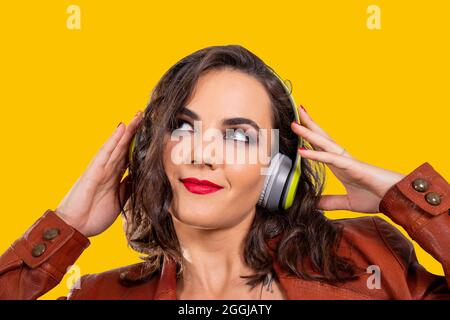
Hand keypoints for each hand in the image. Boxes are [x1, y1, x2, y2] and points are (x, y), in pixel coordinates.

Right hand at [55, 111, 142, 236]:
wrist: (76, 228)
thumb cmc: (94, 215)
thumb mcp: (120, 201)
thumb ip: (129, 188)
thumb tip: (142, 179)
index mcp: (115, 177)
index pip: (130, 157)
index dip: (140, 145)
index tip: (152, 134)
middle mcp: (109, 169)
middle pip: (125, 147)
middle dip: (136, 133)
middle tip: (146, 116)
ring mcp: (101, 169)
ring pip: (117, 145)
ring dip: (128, 131)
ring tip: (137, 116)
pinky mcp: (93, 171)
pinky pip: (105, 152)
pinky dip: (113, 140)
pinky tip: (121, 128)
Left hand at [290, 106, 404, 212]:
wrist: (399, 200)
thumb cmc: (378, 197)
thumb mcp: (347, 202)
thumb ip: (330, 202)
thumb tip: (313, 204)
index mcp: (340, 165)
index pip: (321, 147)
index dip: (309, 137)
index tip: (297, 127)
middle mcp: (342, 159)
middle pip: (322, 139)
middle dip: (308, 125)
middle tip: (295, 113)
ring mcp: (348, 161)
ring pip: (324, 144)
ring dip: (308, 133)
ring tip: (294, 123)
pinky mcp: (354, 167)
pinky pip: (332, 159)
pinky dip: (317, 154)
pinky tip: (303, 150)